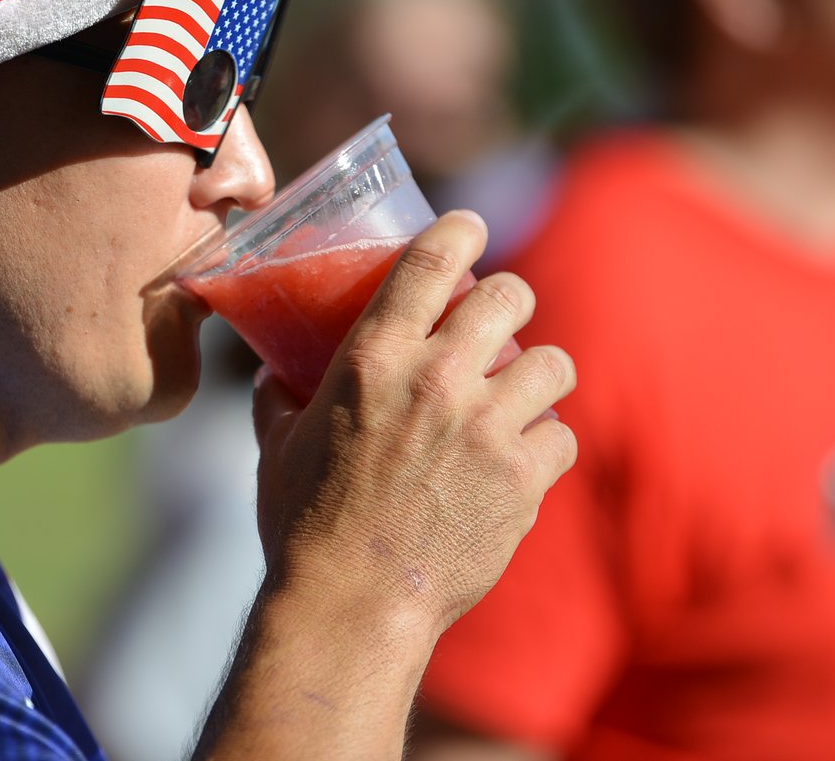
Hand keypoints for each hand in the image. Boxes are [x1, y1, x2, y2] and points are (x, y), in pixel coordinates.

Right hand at [251, 210, 577, 638]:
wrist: (351, 606)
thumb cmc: (303, 525)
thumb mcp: (277, 445)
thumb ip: (278, 399)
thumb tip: (272, 374)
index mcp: (375, 357)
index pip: (434, 259)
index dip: (462, 230)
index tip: (470, 228)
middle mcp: (437, 380)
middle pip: (511, 297)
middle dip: (512, 300)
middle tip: (503, 317)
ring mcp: (487, 430)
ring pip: (555, 364)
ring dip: (540, 373)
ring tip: (526, 388)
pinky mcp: (522, 482)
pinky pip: (562, 437)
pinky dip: (547, 443)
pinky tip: (527, 456)